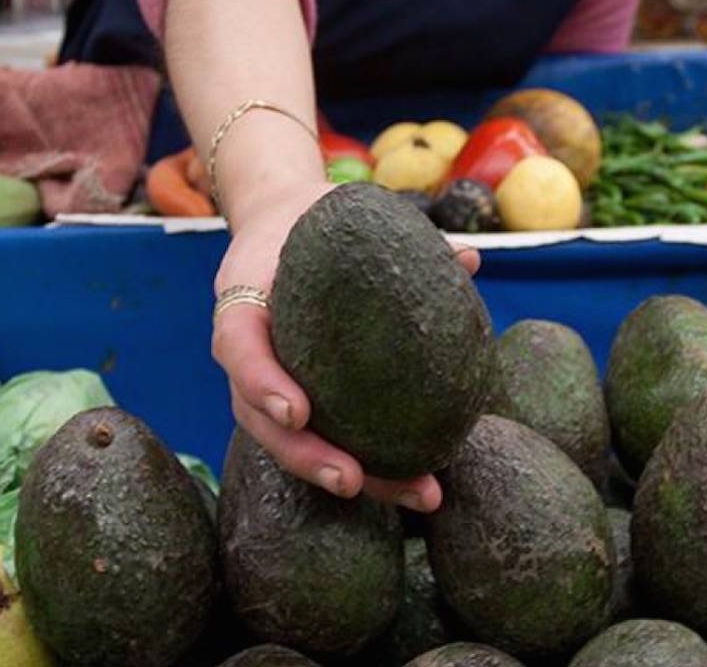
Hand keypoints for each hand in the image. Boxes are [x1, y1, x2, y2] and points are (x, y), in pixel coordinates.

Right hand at [211, 179, 480, 512]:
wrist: (279, 222)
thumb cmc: (313, 217)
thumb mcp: (337, 212)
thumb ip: (400, 234)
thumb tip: (469, 260)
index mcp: (244, 300)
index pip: (238, 346)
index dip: (261, 382)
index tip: (296, 412)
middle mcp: (246, 348)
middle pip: (257, 417)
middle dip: (304, 455)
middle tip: (352, 480)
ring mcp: (262, 378)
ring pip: (286, 440)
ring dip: (342, 474)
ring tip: (415, 494)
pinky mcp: (288, 395)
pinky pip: (315, 435)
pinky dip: (364, 463)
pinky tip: (420, 482)